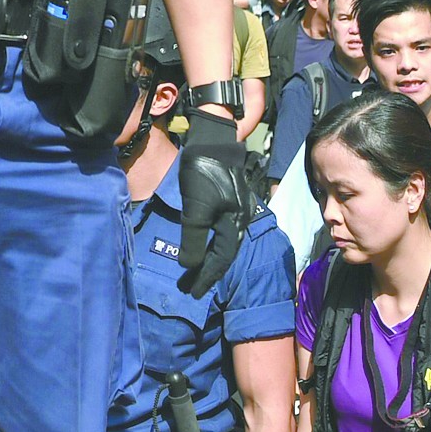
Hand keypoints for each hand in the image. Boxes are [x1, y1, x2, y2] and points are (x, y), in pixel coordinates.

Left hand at [176, 112, 250, 295]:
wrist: (213, 138)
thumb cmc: (203, 172)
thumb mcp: (196, 208)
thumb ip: (193, 238)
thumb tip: (190, 266)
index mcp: (234, 224)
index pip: (220, 260)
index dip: (206, 278)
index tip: (192, 293)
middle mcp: (240, 220)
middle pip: (225, 254)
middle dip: (209, 272)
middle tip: (192, 288)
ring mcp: (236, 209)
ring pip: (225, 243)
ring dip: (211, 258)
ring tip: (198, 272)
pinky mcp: (229, 200)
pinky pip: (222, 231)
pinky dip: (212, 243)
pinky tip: (205, 245)